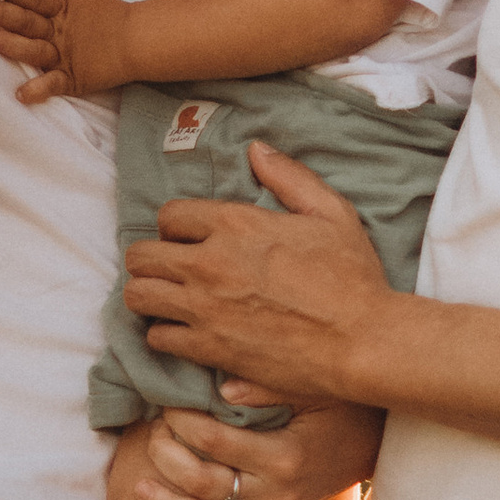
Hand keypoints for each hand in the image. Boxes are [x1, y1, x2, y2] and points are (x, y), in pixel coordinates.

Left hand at [0, 0, 144, 105]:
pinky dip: (38, 90)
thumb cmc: (116, 18)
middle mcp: (58, 32)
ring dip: (11, 44)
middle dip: (1, 14)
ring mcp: (64, 56)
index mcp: (62, 11)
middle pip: (27, 21)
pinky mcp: (73, 78)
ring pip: (33, 49)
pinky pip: (53, 85)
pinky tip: (20, 94)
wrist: (139, 40)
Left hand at [125, 144, 396, 413]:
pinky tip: (185, 330)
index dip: (175, 225)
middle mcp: (210, 263)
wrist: (361, 342)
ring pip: (138, 297)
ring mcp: (205, 308)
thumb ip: (290, 177)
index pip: (169, 215)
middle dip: (151, 259)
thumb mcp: (332, 213)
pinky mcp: (209, 349)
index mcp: (237, 224)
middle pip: (141, 256)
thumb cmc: (353, 277)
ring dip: (149, 295)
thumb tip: (256, 150)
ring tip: (169, 298)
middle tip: (170, 268)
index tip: (188, 238)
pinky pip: (159, 338)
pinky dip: (166, 334)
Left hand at [129, 395, 384, 499]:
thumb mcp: (312, 388)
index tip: (164, 403)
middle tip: (149, 436)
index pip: (214, 441)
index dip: (181, 421)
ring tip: (138, 491)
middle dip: (167, 460)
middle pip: (205, 484)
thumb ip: (267, 387)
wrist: (372, 444)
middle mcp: (277, 494)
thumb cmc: (340, 407)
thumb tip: (220, 390)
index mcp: (282, 455)